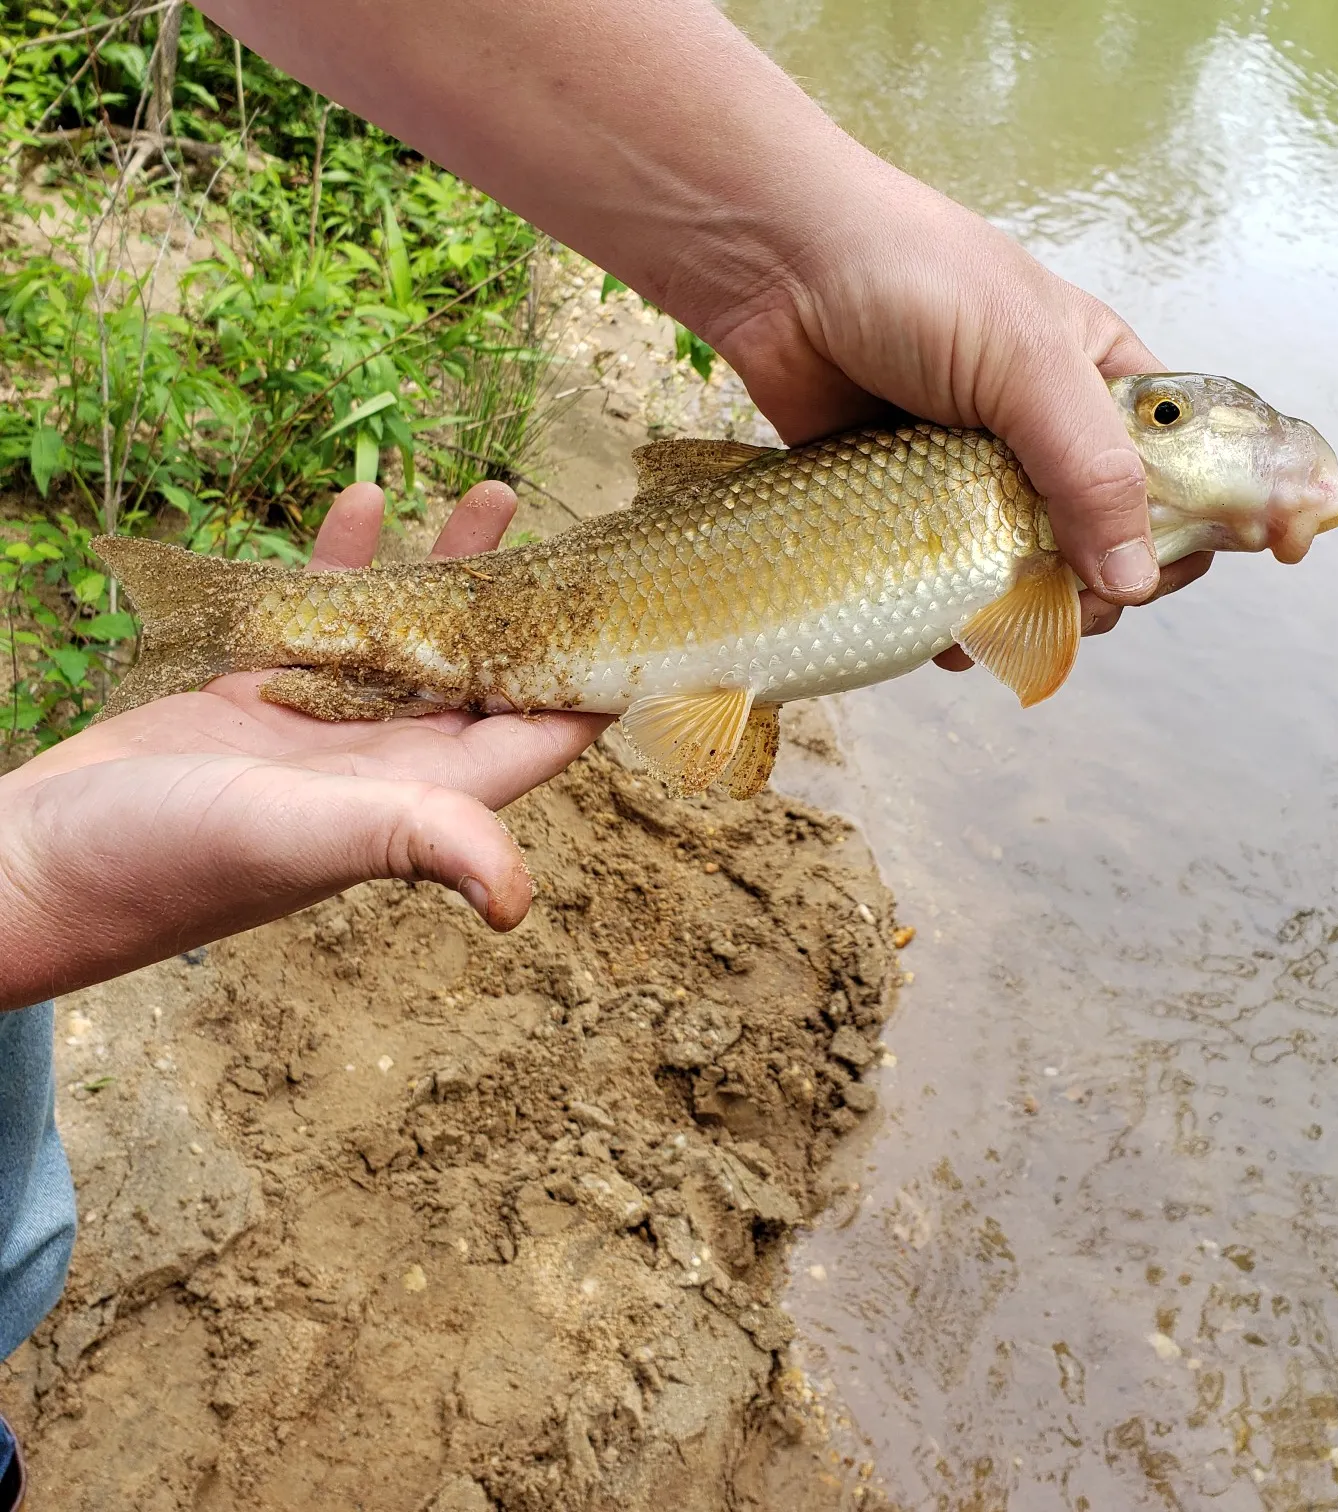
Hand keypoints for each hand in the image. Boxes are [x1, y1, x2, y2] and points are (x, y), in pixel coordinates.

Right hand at [0, 482, 608, 1012]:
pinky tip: (364, 499)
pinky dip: (347, 559)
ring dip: (453, 567)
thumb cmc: (166, 862)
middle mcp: (391, 758)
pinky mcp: (263, 689)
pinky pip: (324, 610)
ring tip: (495, 493)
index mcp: (425, 793)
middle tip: (580, 532)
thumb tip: (517, 903)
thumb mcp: (301, 837)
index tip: (643, 613)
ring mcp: (328, 720)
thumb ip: (416, 841)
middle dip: (536, 605)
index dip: (597, 682)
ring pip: (415, 630)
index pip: (542, 735)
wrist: (40, 860)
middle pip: (493, 670)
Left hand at [704, 167, 1211, 650]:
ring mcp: (974, 474)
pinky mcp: (906, 504)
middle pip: (1103, 537)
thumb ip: (1089, 470)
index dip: (1185, 525)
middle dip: (1097, 586)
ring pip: (1023, 570)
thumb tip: (1135, 579)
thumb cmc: (914, 282)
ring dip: (1024, 614)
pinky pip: (945, 579)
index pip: (1174, 470)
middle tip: (1069, 606)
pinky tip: (947, 642)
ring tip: (1006, 629)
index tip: (1167, 572)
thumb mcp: (1026, 363)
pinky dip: (952, 618)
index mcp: (1098, 381)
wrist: (777, 271)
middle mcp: (1045, 433)